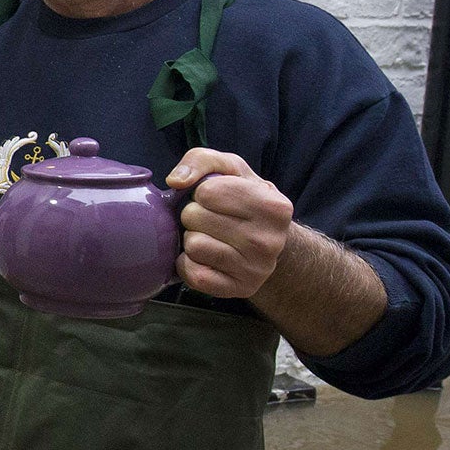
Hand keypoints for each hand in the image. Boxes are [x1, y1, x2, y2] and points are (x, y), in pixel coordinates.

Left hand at [166, 148, 294, 298]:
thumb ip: (201, 160)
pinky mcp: (239, 289)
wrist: (269, 242)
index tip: (218, 199)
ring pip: (193, 246)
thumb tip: (176, 181)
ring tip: (211, 236)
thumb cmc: (244, 198)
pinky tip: (206, 257)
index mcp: (274, 206)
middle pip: (194, 217)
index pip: (206, 192)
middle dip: (195, 214)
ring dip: (193, 238)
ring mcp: (256, 270)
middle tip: (213, 219)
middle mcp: (269, 241)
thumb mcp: (230, 168)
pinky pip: (193, 274)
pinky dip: (189, 264)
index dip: (203, 192)